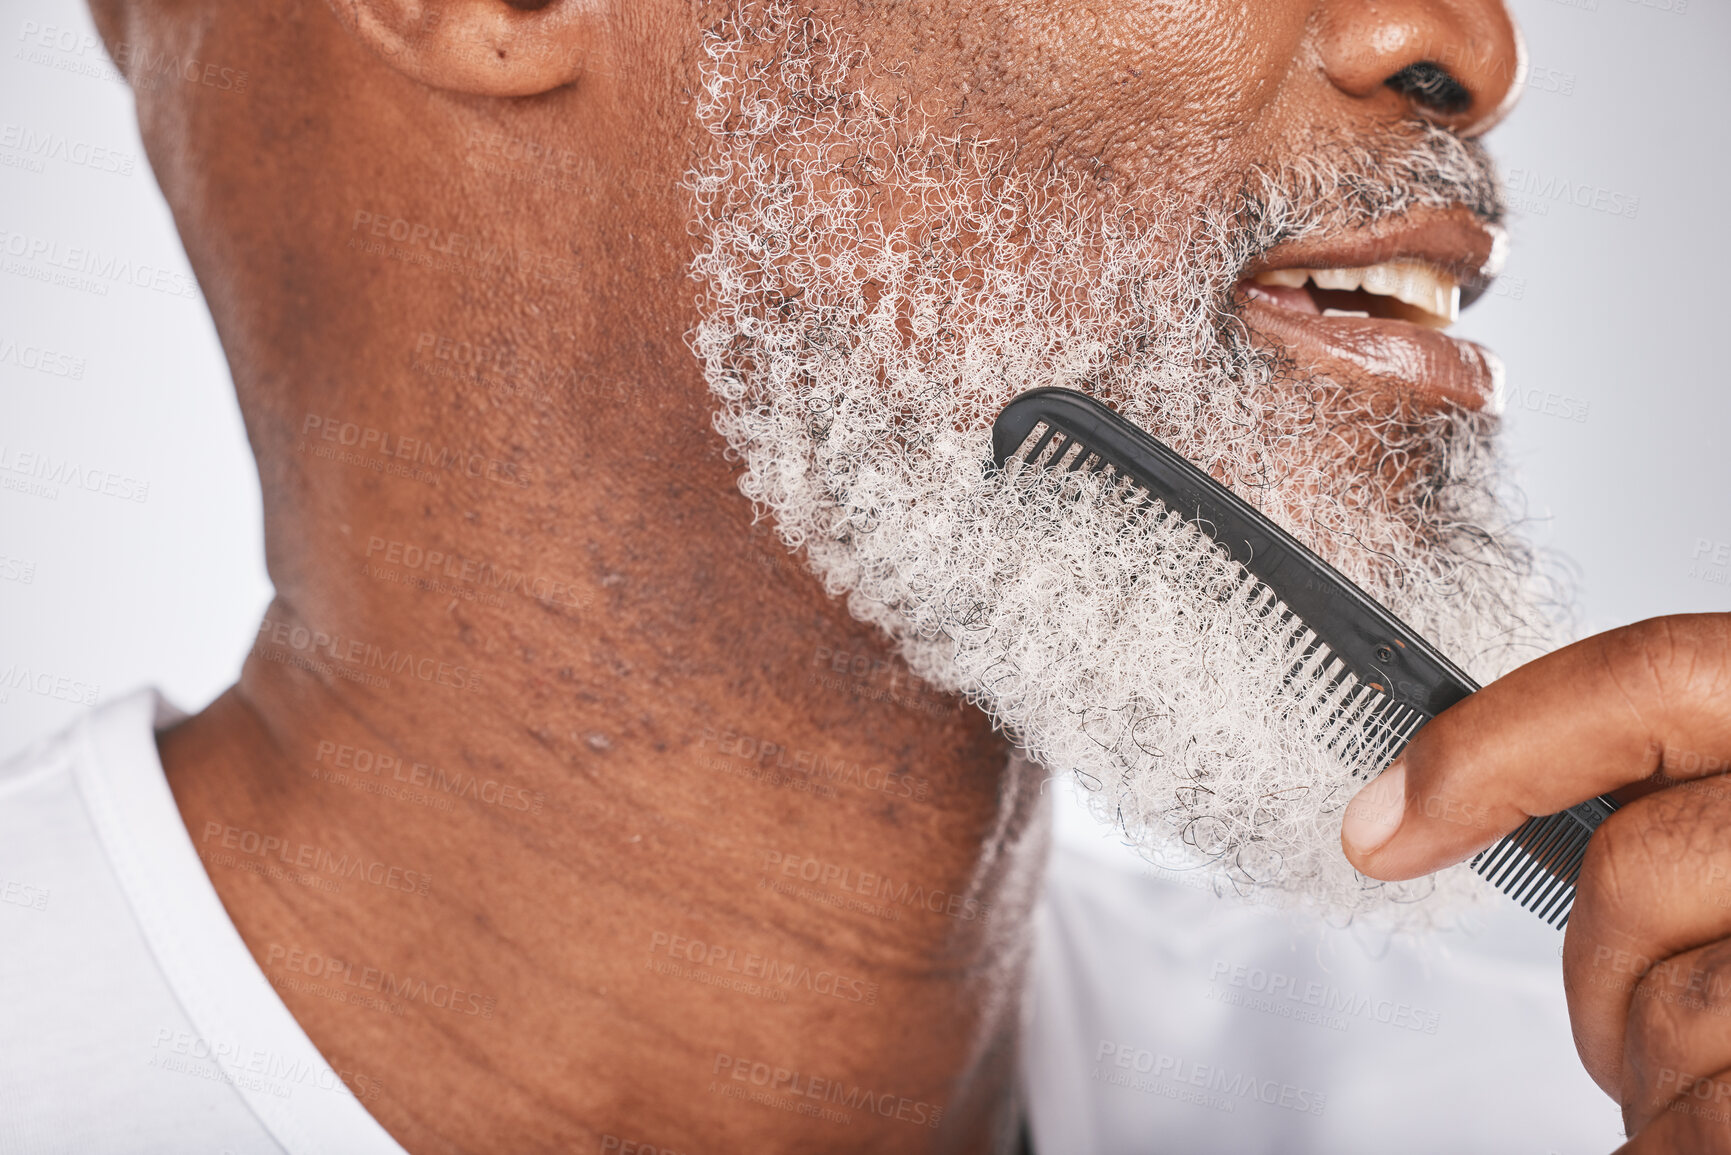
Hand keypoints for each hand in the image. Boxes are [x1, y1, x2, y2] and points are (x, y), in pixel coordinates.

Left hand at [1340, 614, 1730, 1152]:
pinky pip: (1720, 1116)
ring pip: (1680, 1007)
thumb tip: (1414, 820)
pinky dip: (1686, 1140)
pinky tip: (1714, 1127)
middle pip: (1642, 864)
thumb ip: (1687, 809)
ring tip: (1719, 1084)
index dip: (1495, 747)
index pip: (1655, 679)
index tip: (1382, 827)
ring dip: (1660, 1075)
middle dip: (1602, 970)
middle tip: (1625, 1029)